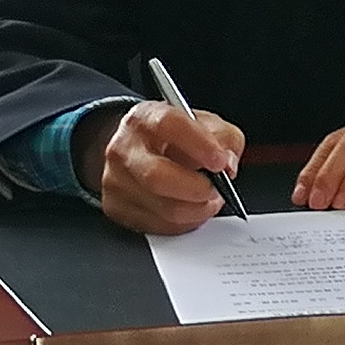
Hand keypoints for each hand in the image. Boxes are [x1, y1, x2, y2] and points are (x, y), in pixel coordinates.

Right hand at [92, 99, 247, 234]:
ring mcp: (116, 181)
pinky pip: (159, 226)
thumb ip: (224, 138)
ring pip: (163, 208)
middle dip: (196, 188)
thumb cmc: (173, 138)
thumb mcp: (205, 123)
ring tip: (208, 199)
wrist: (138, 150)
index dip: (199, 145)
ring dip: (196, 210)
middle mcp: (125, 148)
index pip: (168, 125)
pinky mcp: (118, 208)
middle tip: (216, 188)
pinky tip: (191, 209)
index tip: (220, 161)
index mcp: (145, 118)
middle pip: (157, 176)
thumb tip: (227, 165)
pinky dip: (184, 223)